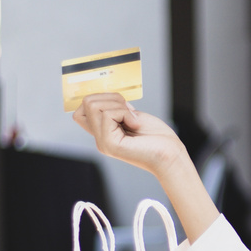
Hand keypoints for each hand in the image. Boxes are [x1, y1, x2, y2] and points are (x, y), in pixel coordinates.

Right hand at [70, 93, 221, 244]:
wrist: (170, 154)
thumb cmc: (157, 137)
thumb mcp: (133, 116)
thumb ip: (116, 110)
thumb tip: (105, 96)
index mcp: (104, 132)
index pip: (80, 111)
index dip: (99, 99)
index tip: (121, 105)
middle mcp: (100, 138)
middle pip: (86, 103)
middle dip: (110, 98)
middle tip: (130, 111)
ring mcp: (103, 142)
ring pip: (93, 105)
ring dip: (119, 105)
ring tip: (133, 119)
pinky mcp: (109, 144)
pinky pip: (108, 114)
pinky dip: (125, 113)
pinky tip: (136, 125)